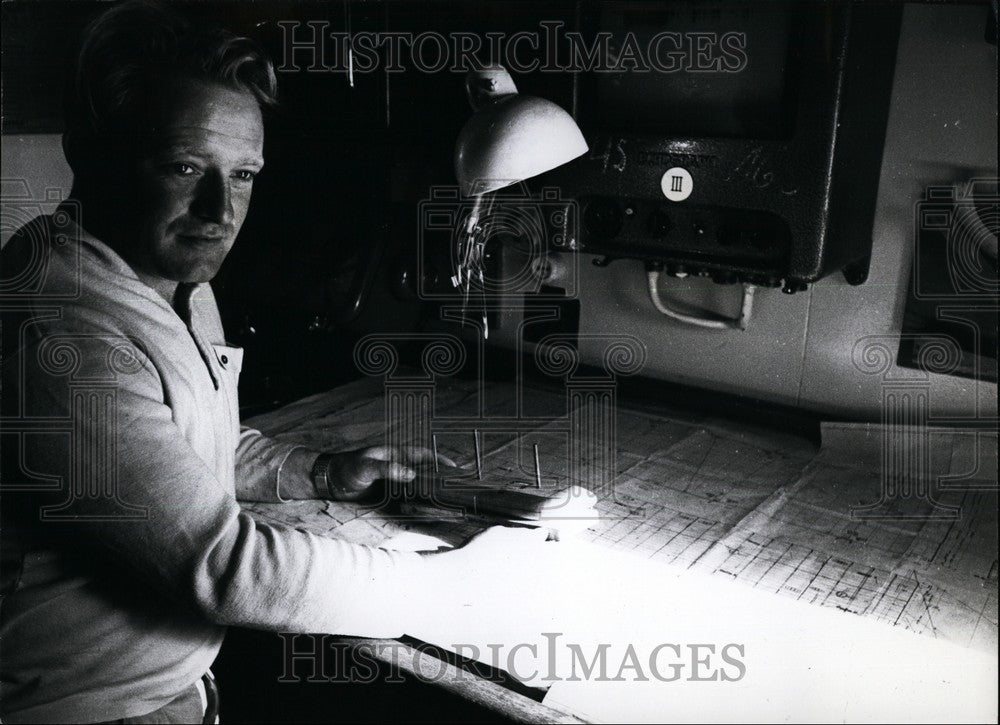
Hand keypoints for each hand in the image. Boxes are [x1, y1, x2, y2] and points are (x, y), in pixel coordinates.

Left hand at [324, 446, 453, 500]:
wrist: (329, 481)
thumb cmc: (347, 467)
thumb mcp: (368, 466)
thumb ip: (388, 469)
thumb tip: (411, 474)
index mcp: (395, 454)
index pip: (422, 454)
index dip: (438, 460)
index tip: (454, 468)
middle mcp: (397, 467)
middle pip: (423, 471)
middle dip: (438, 478)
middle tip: (454, 488)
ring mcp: (392, 482)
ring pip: (416, 487)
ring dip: (428, 493)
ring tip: (444, 502)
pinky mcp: (386, 496)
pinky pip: (405, 499)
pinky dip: (415, 504)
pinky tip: (422, 512)